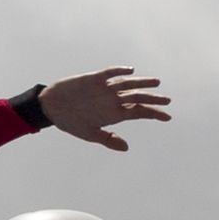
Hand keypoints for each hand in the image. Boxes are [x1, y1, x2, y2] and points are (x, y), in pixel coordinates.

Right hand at [39, 66, 171, 150]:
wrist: (51, 107)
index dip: (153, 113)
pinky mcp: (94, 79)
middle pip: (137, 97)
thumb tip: (126, 148)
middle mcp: (112, 100)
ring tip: (156, 82)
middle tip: (167, 100)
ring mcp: (104, 89)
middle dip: (153, 98)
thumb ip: (108, 139)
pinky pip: (109, 73)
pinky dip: (119, 71)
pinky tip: (130, 71)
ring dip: (142, 83)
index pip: (138, 112)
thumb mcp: (89, 134)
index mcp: (113, 114)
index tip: (167, 116)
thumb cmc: (70, 122)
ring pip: (128, 84)